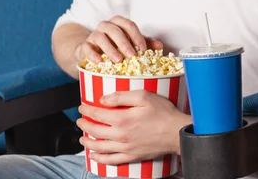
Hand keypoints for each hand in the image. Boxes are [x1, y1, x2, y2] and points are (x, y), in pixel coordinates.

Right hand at [75, 16, 163, 63]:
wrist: (92, 52)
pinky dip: (92, 54)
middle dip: (124, 43)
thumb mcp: (131, 44)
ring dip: (110, 48)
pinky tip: (99, 61)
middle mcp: (105, 26)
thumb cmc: (115, 46)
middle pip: (115, 30)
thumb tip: (160, 46)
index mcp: (118, 23)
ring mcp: (93, 35)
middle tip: (132, 56)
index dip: (137, 36)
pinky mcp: (84, 45)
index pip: (129, 25)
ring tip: (118, 60)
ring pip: (100, 36)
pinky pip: (86, 47)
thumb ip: (144, 43)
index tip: (143, 49)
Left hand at [77, 90, 191, 163]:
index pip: (97, 114)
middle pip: (95, 131)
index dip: (87, 110)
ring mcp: (125, 148)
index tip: (82, 106)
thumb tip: (103, 99)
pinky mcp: (131, 156)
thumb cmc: (164, 113)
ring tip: (82, 138)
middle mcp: (120, 135)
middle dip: (84, 125)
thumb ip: (122, 96)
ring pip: (99, 147)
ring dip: (87, 142)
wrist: (177, 132)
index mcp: (122, 119)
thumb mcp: (144, 96)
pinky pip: (110, 160)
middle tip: (80, 120)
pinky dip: (99, 158)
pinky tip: (94, 155)